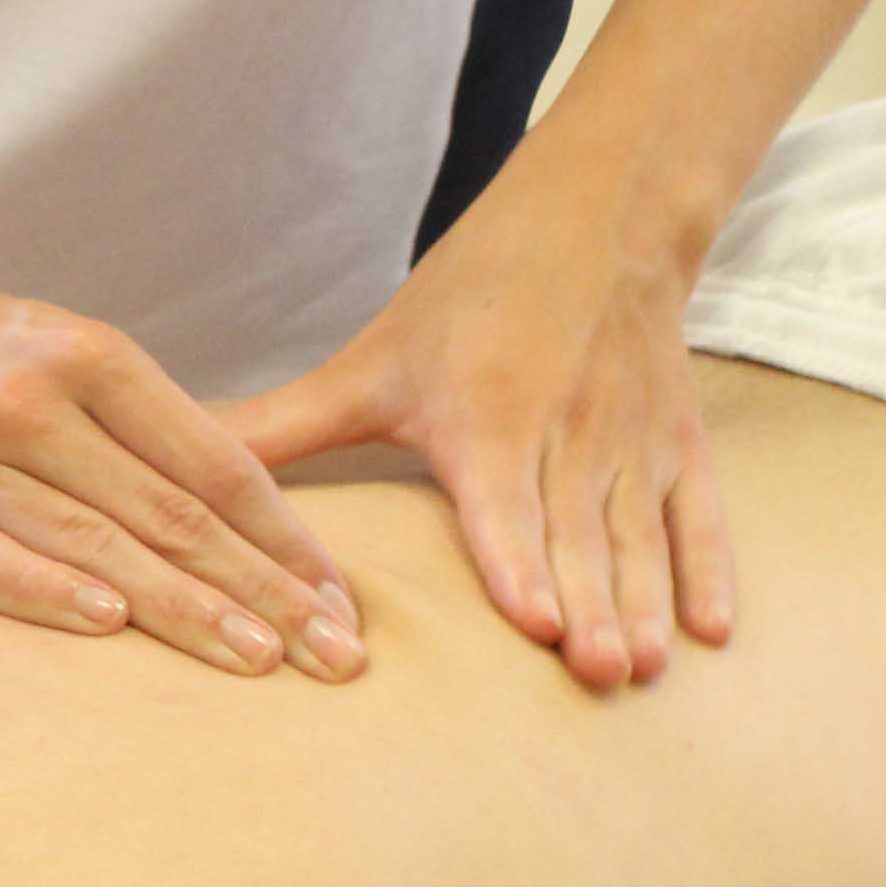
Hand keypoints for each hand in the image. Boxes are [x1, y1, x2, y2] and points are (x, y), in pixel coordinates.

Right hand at [0, 272, 364, 677]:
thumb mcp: (76, 350)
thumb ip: (156, 425)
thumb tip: (262, 529)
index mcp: (88, 356)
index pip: (212, 463)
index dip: (282, 537)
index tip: (339, 599)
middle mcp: (25, 402)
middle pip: (167, 514)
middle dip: (261, 592)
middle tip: (332, 654)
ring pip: (90, 544)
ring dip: (182, 609)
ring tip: (257, 660)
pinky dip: (45, 593)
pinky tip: (110, 627)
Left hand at [221, 165, 731, 692]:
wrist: (599, 212)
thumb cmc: (471, 294)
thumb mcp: (373, 361)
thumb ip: (283, 428)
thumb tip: (174, 467)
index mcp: (487, 413)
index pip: (504, 500)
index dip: (518, 560)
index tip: (531, 621)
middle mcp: (564, 431)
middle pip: (576, 535)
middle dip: (588, 607)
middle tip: (594, 674)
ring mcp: (627, 441)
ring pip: (637, 537)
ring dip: (643, 604)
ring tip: (639, 671)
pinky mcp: (675, 444)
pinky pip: (699, 517)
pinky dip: (709, 572)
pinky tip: (711, 634)